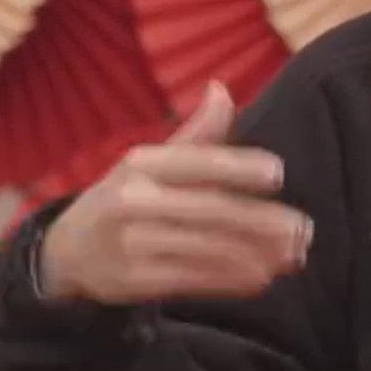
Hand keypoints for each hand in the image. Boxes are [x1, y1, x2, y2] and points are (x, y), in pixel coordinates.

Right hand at [37, 82, 313, 304]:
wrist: (66, 251)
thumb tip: (221, 88)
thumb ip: (196, 134)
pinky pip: (193, 280)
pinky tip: (261, 278)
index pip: (198, 162)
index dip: (238, 166)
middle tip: (304, 229)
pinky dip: (231, 280)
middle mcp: (133, 201)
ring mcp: (131, 243)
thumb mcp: (149, 161)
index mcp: (142, 163)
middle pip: (210, 210)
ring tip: (292, 255)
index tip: (278, 173)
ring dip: (256, 254)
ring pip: (207, 249)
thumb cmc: (123, 196)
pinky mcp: (133, 281)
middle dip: (262, 222)